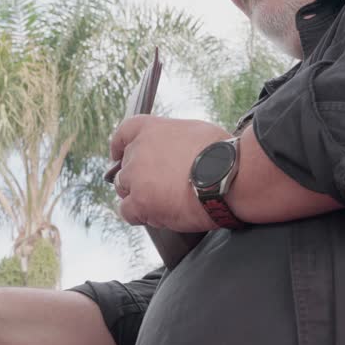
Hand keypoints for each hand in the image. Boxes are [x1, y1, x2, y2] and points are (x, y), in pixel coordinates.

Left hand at [110, 115, 232, 231]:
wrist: (227, 176)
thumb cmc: (222, 154)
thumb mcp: (195, 133)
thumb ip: (174, 142)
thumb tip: (176, 152)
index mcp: (152, 129)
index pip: (124, 133)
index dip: (119, 146)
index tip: (117, 154)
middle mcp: (138, 150)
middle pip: (124, 167)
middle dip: (137, 179)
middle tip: (156, 189)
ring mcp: (136, 177)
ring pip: (124, 190)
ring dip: (138, 197)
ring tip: (163, 203)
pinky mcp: (140, 202)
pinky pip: (127, 212)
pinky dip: (140, 216)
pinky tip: (157, 216)